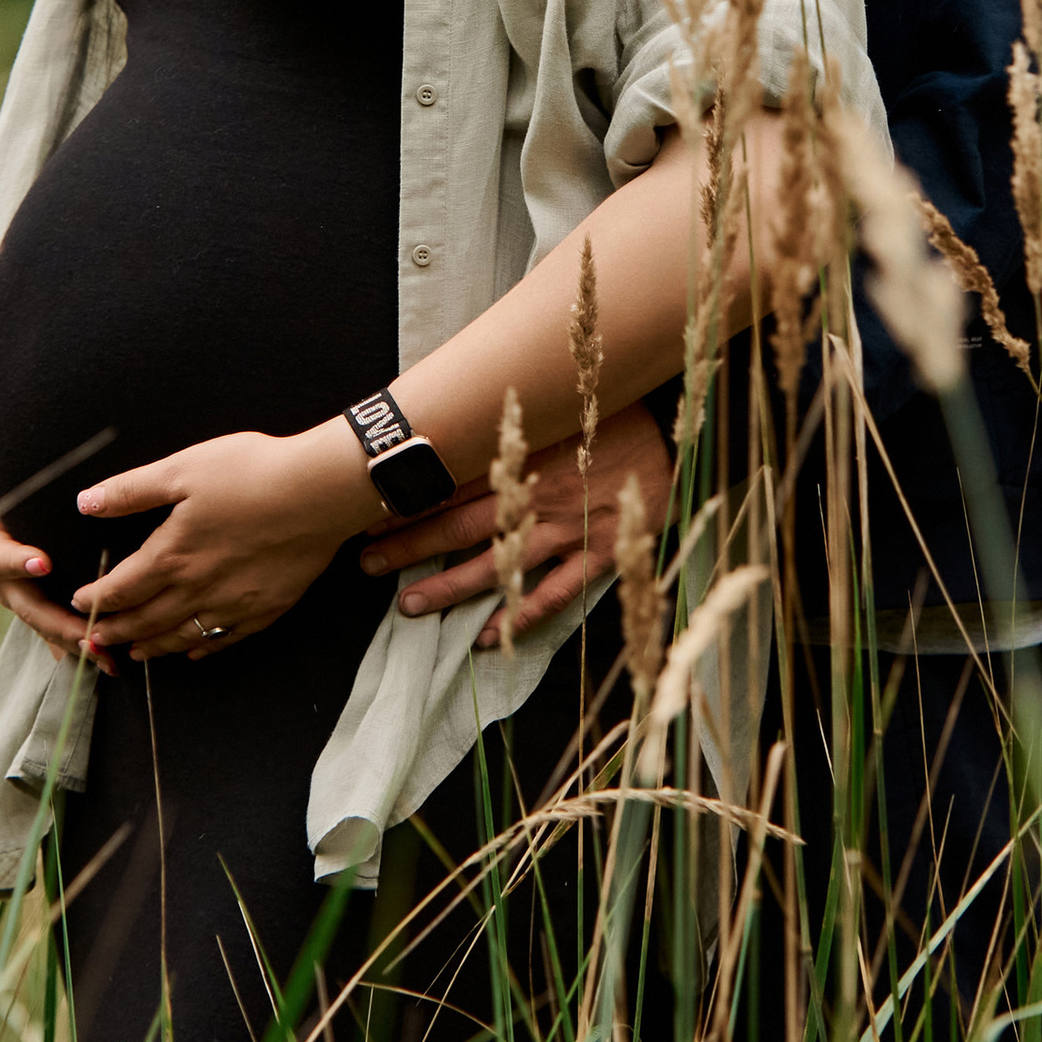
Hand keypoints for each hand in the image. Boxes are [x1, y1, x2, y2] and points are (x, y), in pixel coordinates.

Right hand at [0, 423, 110, 665]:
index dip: (15, 561)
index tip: (41, 563)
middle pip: (27, 605)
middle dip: (57, 622)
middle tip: (88, 632)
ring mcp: (18, 593)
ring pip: (45, 625)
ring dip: (75, 642)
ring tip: (108, 658)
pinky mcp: (38, 601)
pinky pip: (57, 631)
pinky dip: (79, 647)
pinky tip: (110, 664)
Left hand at [72, 422, 379, 661]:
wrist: (320, 493)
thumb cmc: (252, 473)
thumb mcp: (183, 469)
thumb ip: (132, 490)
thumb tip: (86, 503)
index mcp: (172, 555)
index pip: (121, 589)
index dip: (95, 600)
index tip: (80, 603)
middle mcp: (197, 588)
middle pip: (146, 620)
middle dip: (116, 631)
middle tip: (94, 641)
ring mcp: (233, 603)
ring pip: (181, 636)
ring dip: (153, 646)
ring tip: (135, 652)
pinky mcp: (266, 608)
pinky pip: (225, 637)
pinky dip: (202, 646)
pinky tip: (194, 649)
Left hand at [373, 394, 673, 646]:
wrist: (674, 430)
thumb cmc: (605, 413)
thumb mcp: (550, 405)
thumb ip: (504, 421)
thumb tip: (450, 414)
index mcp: (521, 458)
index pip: (450, 485)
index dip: (408, 504)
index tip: (368, 517)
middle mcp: (536, 496)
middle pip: (459, 527)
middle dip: (409, 546)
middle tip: (367, 564)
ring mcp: (568, 528)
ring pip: (498, 564)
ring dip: (450, 587)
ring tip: (409, 605)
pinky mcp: (599, 552)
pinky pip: (556, 592)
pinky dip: (523, 615)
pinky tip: (490, 636)